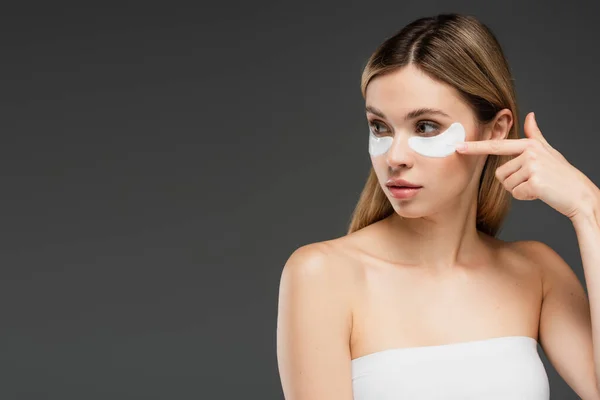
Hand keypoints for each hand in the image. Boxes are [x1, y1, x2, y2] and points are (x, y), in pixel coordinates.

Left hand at [454, 112, 598, 220]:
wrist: (579, 194)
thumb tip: (530, 115)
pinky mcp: (534, 182)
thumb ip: (535, 135)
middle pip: (500, 173)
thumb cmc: (561, 174)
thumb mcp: (548, 151)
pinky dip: (526, 197)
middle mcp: (529, 153)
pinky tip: (540, 193)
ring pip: (507, 184)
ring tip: (538, 186)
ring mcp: (532, 166)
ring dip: (520, 190)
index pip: (497, 146)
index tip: (458, 147)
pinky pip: (516, 193)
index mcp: (529, 145)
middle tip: (534, 181)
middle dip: (513, 182)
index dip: (475, 147)